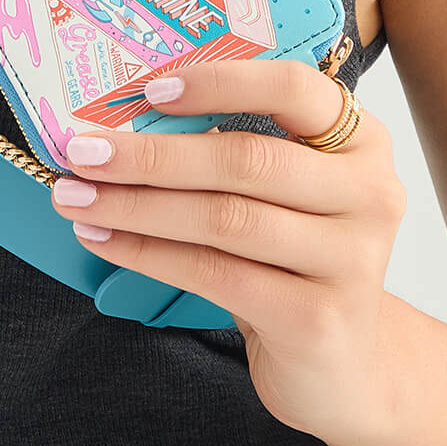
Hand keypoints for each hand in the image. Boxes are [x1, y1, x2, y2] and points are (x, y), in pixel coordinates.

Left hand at [50, 56, 405, 441]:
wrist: (344, 363)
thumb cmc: (295, 256)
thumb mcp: (284, 192)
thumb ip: (234, 147)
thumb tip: (123, 118)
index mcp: (360, 140)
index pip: (294, 87)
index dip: (220, 82)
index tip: (149, 90)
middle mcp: (369, 192)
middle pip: (245, 160)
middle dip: (152, 155)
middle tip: (82, 151)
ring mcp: (351, 259)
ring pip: (224, 218)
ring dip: (136, 206)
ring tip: (76, 198)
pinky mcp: (318, 318)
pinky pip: (215, 273)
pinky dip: (147, 253)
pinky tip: (104, 240)